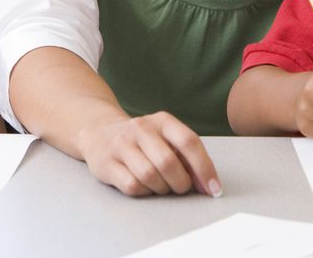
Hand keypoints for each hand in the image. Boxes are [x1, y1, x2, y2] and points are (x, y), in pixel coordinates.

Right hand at [78, 111, 221, 197]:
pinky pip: (132, 186)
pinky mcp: (106, 162)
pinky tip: (143, 186)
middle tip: (181, 188)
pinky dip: (143, 192)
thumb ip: (186, 156)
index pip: (189, 141)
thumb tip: (207, 184)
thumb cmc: (143, 142)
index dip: (204, 168)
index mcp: (162, 120)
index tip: (213, 189)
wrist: (99, 132)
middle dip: (181, 183)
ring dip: (161, 189)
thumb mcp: (165, 138)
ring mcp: (121, 144)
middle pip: (168, 163)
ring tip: (160, 185)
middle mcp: (141, 128)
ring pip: (149, 176)